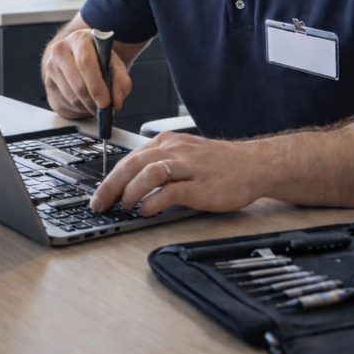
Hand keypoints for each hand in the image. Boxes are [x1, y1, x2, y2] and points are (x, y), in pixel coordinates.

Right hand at [43, 28, 132, 118]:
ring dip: (87, 106)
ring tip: (98, 106)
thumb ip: (122, 81)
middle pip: (77, 83)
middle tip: (105, 110)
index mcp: (80, 39)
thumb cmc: (100, 59)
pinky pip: (64, 101)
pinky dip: (78, 107)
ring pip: (71, 95)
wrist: (81, 54)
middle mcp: (61, 49)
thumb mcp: (116, 64)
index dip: (96, 85)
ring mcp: (51, 65)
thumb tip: (116, 102)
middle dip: (93, 101)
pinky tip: (86, 102)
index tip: (105, 103)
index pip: (86, 63)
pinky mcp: (48, 80)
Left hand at [89, 131, 265, 215]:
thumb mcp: (184, 154)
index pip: (130, 157)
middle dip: (110, 186)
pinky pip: (169, 191)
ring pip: (148, 173)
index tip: (99, 193)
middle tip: (99, 203)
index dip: (110, 177)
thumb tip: (131, 182)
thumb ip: (160, 163)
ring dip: (130, 191)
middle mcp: (175, 150)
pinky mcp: (201, 186)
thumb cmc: (218, 164)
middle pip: (132, 164)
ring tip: (124, 205)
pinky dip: (152, 202)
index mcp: (167, 142)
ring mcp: (189, 167)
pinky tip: (145, 211)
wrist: (254, 165)